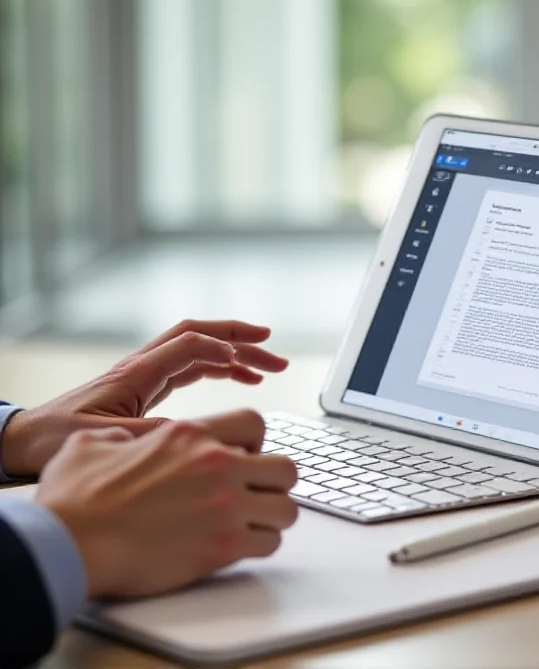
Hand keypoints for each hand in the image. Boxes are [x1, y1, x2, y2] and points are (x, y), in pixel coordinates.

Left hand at [0, 320, 287, 476]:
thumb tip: (194, 431)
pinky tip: (239, 377)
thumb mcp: (106, 440)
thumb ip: (151, 434)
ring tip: (268, 365)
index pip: (187, 345)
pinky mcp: (146, 386)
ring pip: (199, 349)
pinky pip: (192, 367)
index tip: (246, 365)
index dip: (220, 349)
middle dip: (240, 338)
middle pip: (200, 336)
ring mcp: (145, 374)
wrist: (26, 440)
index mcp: (135, 373)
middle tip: (274, 350)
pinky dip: (219, 367)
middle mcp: (143, 366)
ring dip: (236, 352)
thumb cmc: (57, 439)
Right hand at [35, 409, 297, 598]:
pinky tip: (241, 547)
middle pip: (285, 467)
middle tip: (255, 495)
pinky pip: (270, 544)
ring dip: (272, 517)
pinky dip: (261, 546)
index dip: (256, 442)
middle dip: (274, 482)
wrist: (70, 544)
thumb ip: (122, 436)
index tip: (245, 458)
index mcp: (190, 434)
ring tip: (252, 524)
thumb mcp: (93, 444)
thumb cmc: (76, 499)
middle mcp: (216, 465)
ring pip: (286, 508)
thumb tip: (126, 442)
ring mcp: (224, 505)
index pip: (255, 423)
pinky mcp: (222, 546)